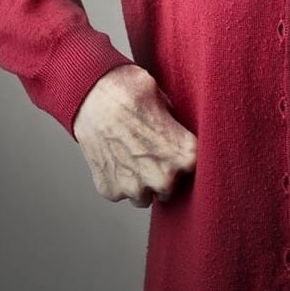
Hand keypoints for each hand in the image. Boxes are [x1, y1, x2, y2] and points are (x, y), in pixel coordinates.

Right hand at [74, 63, 197, 207]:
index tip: (177, 152)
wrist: (91, 96)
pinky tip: (114, 157)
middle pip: (170, 189)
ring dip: (140, 183)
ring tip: (132, 157)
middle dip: (163, 176)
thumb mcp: (168, 103)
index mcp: (186, 156)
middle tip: (152, 155)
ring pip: (144, 197)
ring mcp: (135, 188)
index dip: (185, 160)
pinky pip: (119, 193)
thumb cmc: (132, 93)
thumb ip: (178, 129)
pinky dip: (117, 180)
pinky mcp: (110, 191)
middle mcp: (163, 178)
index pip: (197, 170)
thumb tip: (181, 136)